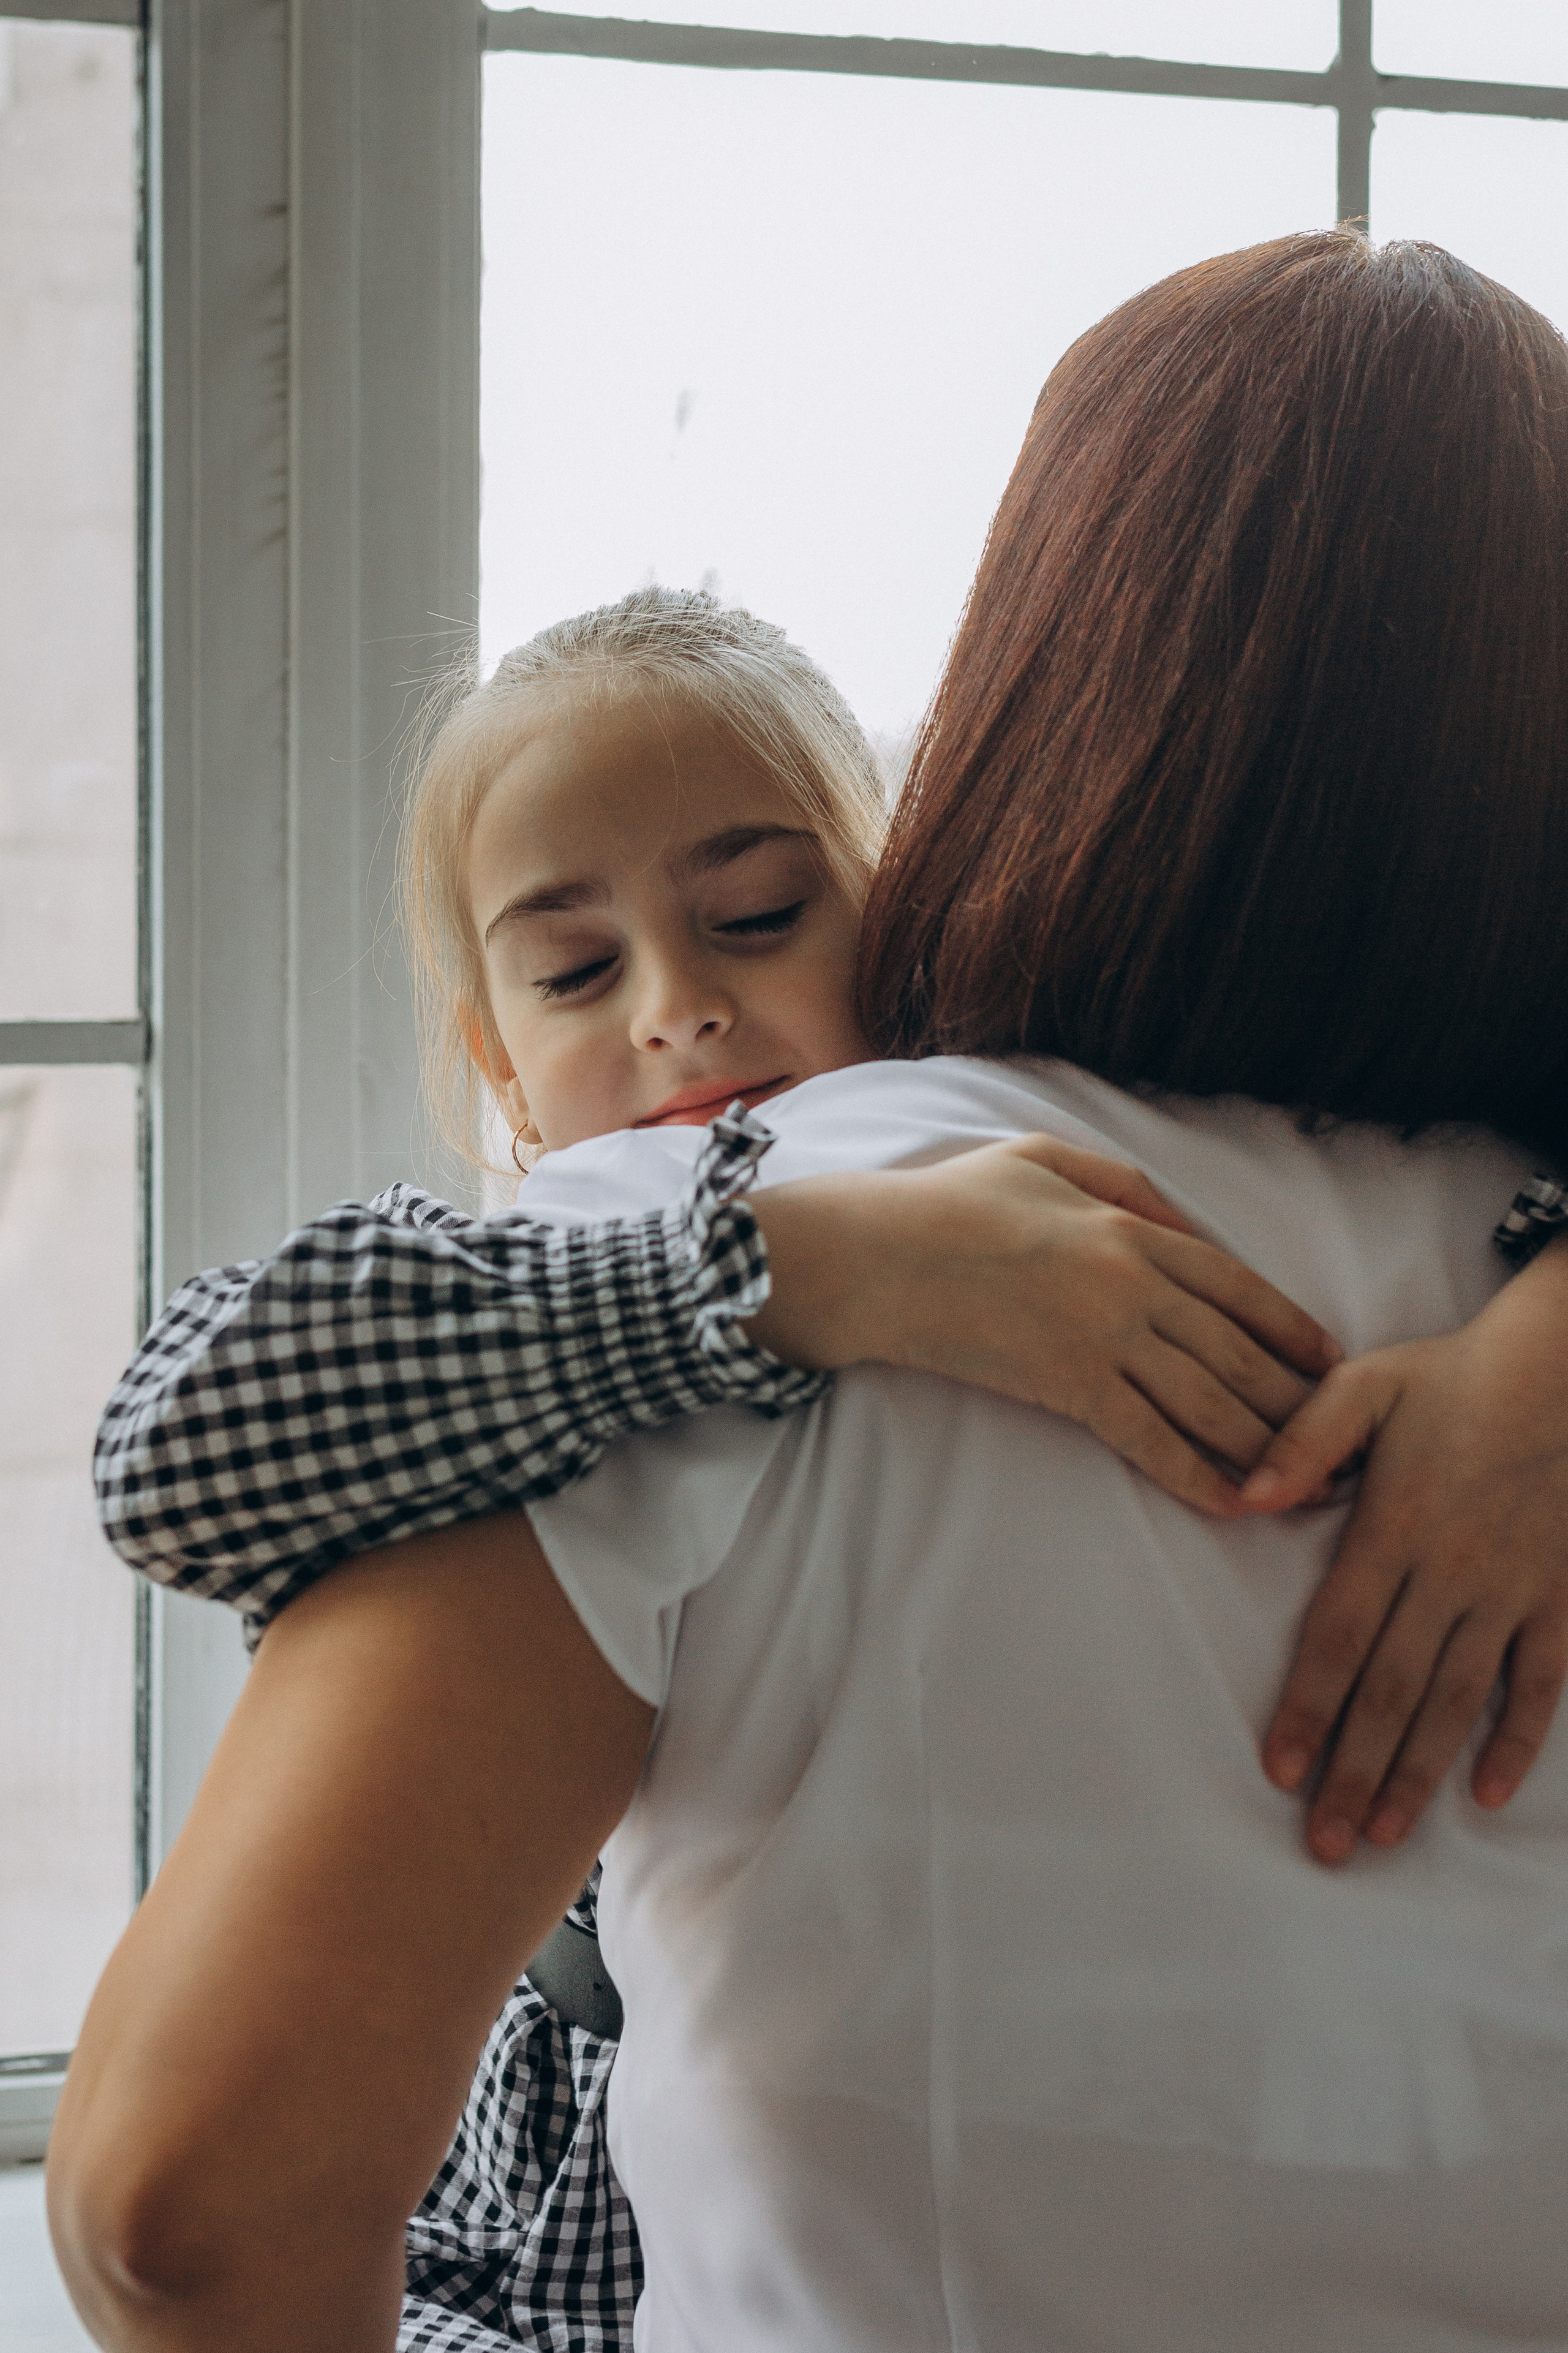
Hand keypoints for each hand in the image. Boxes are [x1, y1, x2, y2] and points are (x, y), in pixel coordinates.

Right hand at [747, 1134, 1340, 1516]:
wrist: (878, 1257)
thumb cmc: (952, 1202)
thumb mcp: (1045, 1158)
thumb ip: (1124, 1186)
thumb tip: (1184, 1224)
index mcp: (1132, 1226)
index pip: (1238, 1284)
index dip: (1290, 1327)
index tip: (1328, 1362)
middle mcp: (1134, 1284)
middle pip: (1238, 1351)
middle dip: (1295, 1400)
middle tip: (1334, 1439)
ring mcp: (1104, 1339)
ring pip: (1207, 1401)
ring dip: (1263, 1445)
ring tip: (1301, 1481)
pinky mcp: (1068, 1388)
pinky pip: (1148, 1439)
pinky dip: (1195, 1474)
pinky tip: (1230, 1502)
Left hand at [1243, 1236, 1567, 1864]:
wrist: (1564, 1368)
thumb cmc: (1452, 1377)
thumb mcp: (1365, 1385)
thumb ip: (1303, 1440)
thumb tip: (1244, 1495)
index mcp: (1395, 1528)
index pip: (1339, 1637)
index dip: (1306, 1707)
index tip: (1279, 1770)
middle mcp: (1452, 1572)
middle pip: (1392, 1690)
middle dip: (1355, 1772)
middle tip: (1324, 1844)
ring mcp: (1512, 1591)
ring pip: (1458, 1700)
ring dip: (1420, 1773)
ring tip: (1383, 1835)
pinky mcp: (1559, 1597)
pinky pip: (1542, 1682)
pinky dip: (1517, 1739)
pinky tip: (1486, 1792)